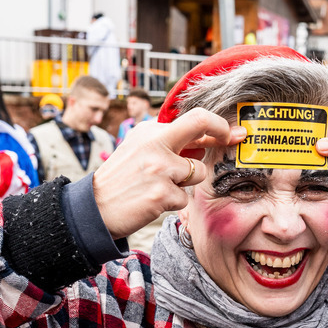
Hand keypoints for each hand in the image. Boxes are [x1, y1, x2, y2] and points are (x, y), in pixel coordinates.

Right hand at [92, 108, 245, 239]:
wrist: (95, 209)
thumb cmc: (122, 180)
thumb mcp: (141, 151)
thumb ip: (174, 145)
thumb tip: (209, 140)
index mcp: (149, 131)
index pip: (192, 118)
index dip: (217, 123)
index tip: (230, 130)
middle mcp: (155, 144)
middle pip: (201, 123)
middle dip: (222, 131)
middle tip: (233, 138)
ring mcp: (160, 169)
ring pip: (199, 173)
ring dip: (187, 183)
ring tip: (160, 187)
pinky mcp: (163, 194)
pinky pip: (185, 198)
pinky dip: (174, 202)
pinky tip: (153, 202)